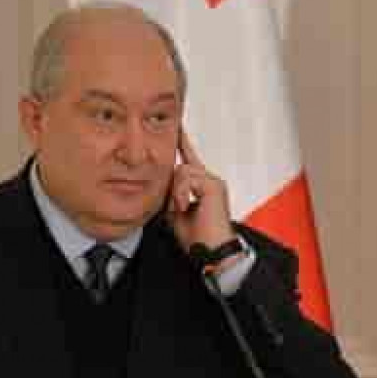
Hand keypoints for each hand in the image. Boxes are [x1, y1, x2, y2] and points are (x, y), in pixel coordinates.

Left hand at [166, 130, 236, 253]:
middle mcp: (210, 180)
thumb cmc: (197, 237)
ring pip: (181, 172)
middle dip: (172, 189)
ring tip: (183, 209)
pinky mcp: (214, 185)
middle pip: (179, 167)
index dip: (183, 142)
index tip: (178, 125)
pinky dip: (181, 194)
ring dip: (176, 194)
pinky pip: (187, 178)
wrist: (212, 252)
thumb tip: (162, 184)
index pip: (189, 158)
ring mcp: (213, 181)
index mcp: (202, 186)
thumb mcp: (176, 213)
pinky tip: (187, 207)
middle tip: (177, 209)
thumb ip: (171, 195)